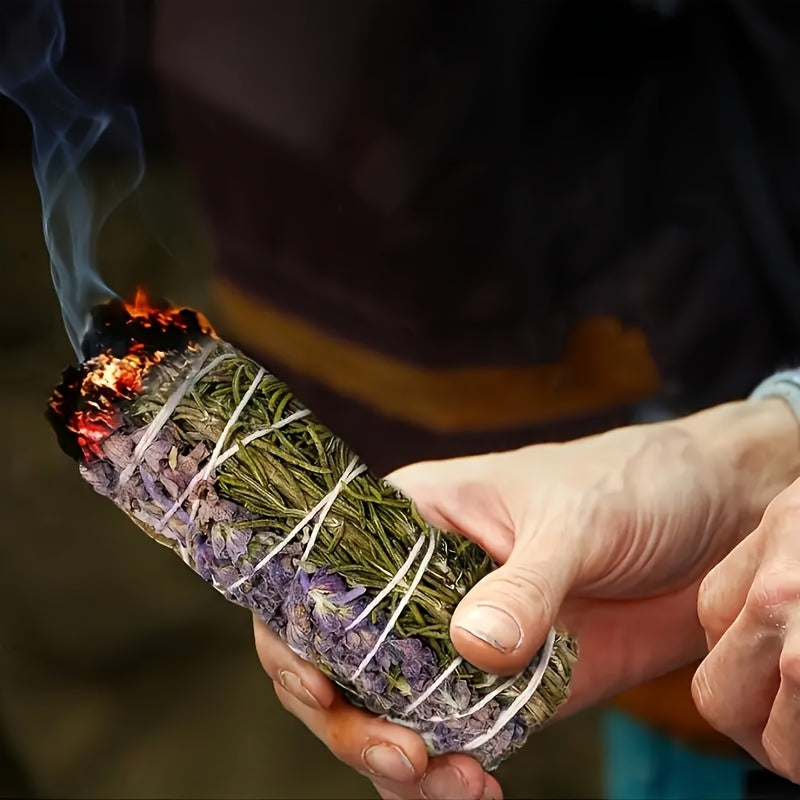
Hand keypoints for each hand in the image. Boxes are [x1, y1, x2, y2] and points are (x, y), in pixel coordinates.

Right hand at [254, 398, 799, 798]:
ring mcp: (461, 640)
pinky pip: (458, 739)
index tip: (314, 687)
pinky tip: (479, 791)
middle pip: (343, 660)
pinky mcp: (508, 687)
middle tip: (401, 755)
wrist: (712, 526)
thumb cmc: (631, 484)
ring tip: (451, 784)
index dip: (294, 632)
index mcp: (413, 519)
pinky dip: (452, 778)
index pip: (319, 573)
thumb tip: (473, 647)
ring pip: (392, 712)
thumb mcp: (575, 520)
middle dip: (350, 719)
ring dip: (401, 763)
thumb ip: (526, 584)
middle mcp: (421, 585)